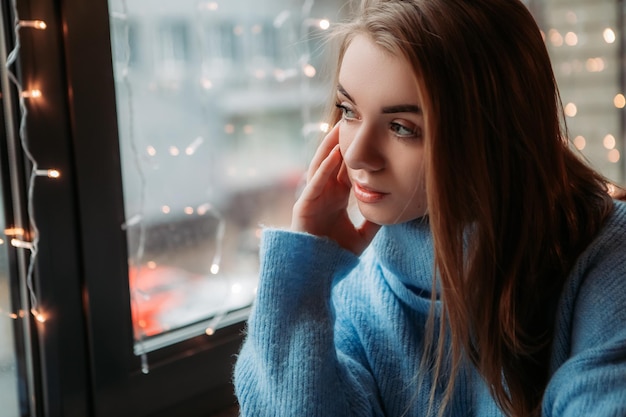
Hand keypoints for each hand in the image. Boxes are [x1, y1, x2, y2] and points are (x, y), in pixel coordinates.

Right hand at [291, 124, 379, 254]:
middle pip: (333, 162)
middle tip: (354, 120)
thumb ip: (372, 224)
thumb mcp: (360, 238)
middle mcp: (324, 194)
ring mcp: (313, 198)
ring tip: (339, 128)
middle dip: (341, 142)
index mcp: (336, 198)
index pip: (346, 170)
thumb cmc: (332, 256)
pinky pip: (315, 183)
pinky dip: (324, 168)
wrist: (314, 273)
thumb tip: (387, 211)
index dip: (356, 154)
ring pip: (321, 166)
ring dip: (330, 147)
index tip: (368, 136)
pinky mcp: (304, 206)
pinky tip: (334, 155)